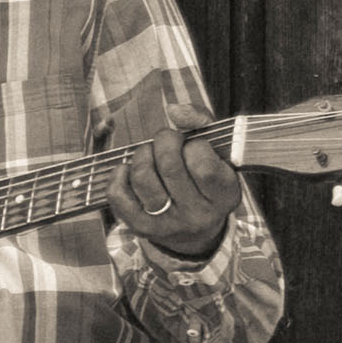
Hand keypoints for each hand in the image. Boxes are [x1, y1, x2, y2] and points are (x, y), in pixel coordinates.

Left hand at [108, 104, 240, 258]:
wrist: (196, 233)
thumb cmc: (205, 181)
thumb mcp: (218, 153)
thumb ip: (202, 122)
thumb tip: (174, 110)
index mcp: (223, 196)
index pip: (203, 164)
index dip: (194, 145)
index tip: (194, 146)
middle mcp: (196, 214)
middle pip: (169, 166)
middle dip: (165, 141)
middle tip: (168, 141)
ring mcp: (166, 223)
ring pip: (143, 177)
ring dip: (143, 155)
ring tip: (150, 154)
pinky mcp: (140, 227)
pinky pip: (118, 195)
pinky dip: (119, 175)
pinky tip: (130, 170)